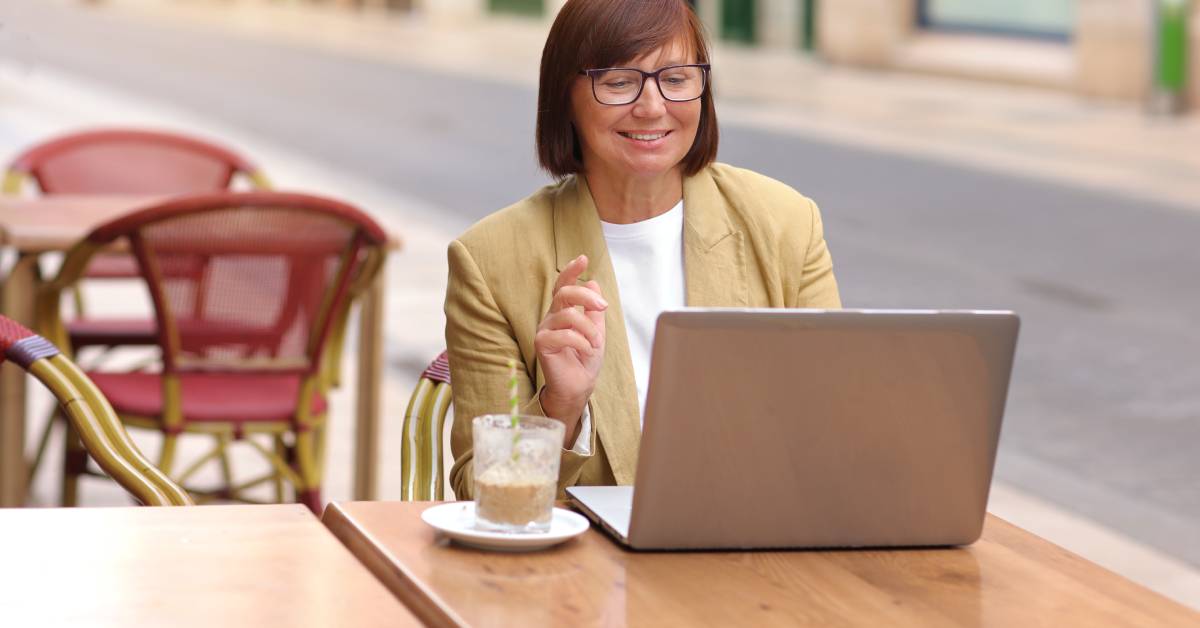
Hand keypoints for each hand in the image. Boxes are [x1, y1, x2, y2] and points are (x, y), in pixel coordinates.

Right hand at [535, 254, 606, 443]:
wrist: (579, 385)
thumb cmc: (585, 359)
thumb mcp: (596, 330)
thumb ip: (594, 309)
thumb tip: (593, 282)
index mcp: (563, 312)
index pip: (563, 286)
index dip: (571, 271)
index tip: (583, 258)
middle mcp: (551, 317)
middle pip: (565, 293)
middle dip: (586, 297)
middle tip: (602, 307)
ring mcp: (544, 330)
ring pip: (568, 315)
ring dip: (589, 329)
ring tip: (596, 344)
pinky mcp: (542, 344)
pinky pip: (564, 334)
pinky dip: (582, 342)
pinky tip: (587, 351)